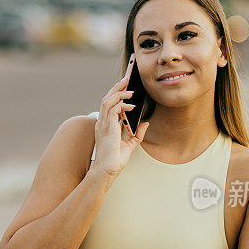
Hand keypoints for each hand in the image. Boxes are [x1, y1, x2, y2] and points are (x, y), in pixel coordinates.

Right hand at [94, 53, 149, 177]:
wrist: (107, 171)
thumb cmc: (115, 162)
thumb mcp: (130, 145)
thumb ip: (137, 134)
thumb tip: (145, 124)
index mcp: (105, 126)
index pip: (110, 105)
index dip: (117, 93)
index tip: (126, 86)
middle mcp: (102, 122)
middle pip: (107, 98)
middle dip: (117, 87)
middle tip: (128, 77)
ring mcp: (103, 124)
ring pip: (107, 100)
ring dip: (119, 91)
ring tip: (130, 87)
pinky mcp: (106, 126)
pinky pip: (112, 108)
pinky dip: (121, 103)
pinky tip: (131, 104)